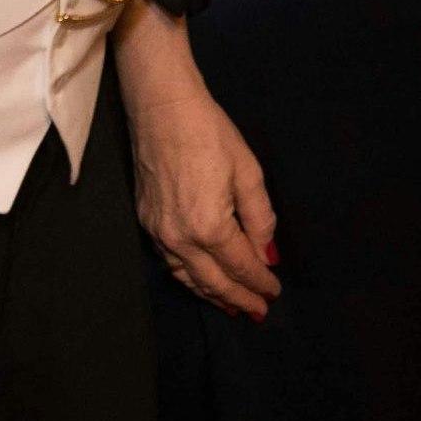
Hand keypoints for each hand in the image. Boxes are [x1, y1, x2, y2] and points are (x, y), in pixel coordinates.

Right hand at [118, 14, 278, 318]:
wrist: (162, 108)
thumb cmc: (210, 133)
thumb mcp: (248, 173)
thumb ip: (260, 219)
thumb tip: (267, 255)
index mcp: (209, 227)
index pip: (241, 266)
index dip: (260, 282)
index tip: (274, 293)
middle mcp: (179, 238)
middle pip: (213, 282)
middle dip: (238, 299)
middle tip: (257, 313)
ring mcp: (158, 232)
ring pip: (187, 278)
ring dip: (211, 295)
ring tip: (231, 307)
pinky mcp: (145, 221)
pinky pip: (170, 262)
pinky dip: (188, 278)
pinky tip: (200, 280)